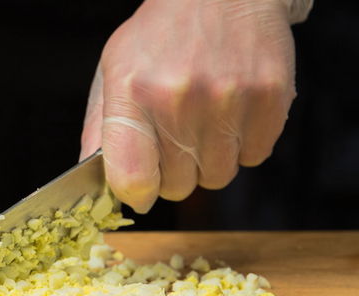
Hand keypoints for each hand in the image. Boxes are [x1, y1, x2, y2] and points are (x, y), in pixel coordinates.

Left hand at [81, 0, 296, 212]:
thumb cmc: (159, 36)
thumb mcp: (113, 72)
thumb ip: (100, 129)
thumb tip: (92, 180)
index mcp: (132, 93)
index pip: (132, 180)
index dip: (137, 194)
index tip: (142, 188)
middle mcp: (179, 99)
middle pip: (178, 187)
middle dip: (174, 172)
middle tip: (175, 136)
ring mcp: (228, 99)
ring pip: (217, 178)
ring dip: (209, 160)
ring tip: (203, 119)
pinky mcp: (270, 98)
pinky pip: (253, 157)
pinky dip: (242, 144)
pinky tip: (230, 111)